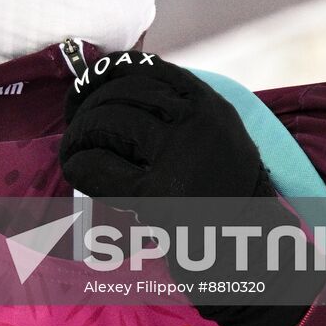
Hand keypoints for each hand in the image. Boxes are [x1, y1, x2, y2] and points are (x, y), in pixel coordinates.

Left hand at [59, 51, 321, 325]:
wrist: (251, 257)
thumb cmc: (223, 199)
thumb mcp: (215, 139)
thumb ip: (178, 112)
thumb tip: (112, 84)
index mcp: (211, 107)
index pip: (149, 68)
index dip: (110, 72)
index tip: (90, 84)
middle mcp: (198, 125)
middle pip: (124, 92)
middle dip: (88, 102)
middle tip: (76, 121)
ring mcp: (178, 158)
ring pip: (107, 122)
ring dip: (79, 132)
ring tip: (75, 147)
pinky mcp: (155, 197)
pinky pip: (96, 165)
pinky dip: (77, 162)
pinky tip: (76, 168)